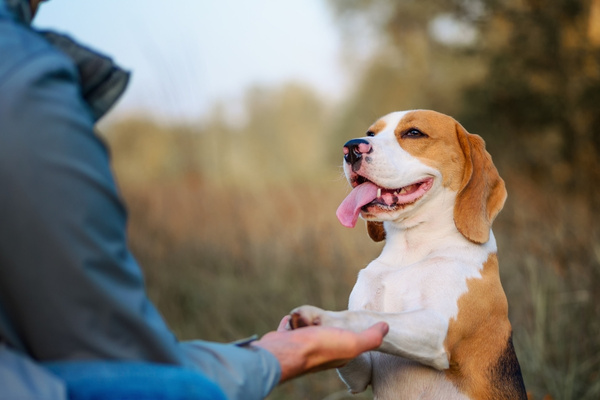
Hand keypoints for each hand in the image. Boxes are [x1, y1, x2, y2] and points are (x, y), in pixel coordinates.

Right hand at [252, 315, 387, 381]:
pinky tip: (291, 320)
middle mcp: (320, 353)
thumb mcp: (352, 343)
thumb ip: (371, 337)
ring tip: (307, 318)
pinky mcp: (285, 340)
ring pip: (307, 329)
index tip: (350, 323)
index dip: (350, 332)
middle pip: (324, 333)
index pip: (348, 341)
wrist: (285, 352)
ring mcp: (301, 346)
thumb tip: (386, 327)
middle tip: (323, 319)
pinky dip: (290, 323)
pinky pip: (289, 327)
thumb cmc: (319, 348)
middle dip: (324, 324)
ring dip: (306, 321)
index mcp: (338, 354)